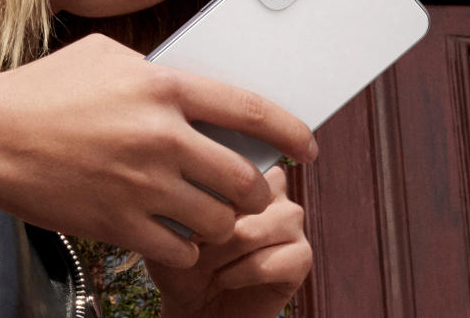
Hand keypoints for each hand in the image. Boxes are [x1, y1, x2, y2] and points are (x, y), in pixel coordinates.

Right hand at [0, 33, 316, 267]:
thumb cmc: (40, 91)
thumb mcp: (104, 56)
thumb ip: (156, 72)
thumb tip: (193, 90)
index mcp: (162, 88)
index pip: (251, 110)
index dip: (292, 131)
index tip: (308, 146)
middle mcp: (161, 138)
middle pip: (243, 178)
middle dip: (254, 190)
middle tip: (245, 190)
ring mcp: (142, 186)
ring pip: (218, 219)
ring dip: (219, 219)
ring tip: (202, 210)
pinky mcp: (119, 224)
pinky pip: (181, 248)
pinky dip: (184, 245)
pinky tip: (170, 231)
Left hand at [147, 166, 311, 316]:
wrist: (195, 305)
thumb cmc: (181, 259)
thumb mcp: (167, 228)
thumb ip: (179, 202)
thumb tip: (193, 196)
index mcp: (242, 168)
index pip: (225, 165)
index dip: (199, 196)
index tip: (182, 218)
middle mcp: (273, 188)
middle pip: (237, 202)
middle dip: (208, 231)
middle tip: (194, 249)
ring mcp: (292, 220)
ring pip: (252, 232)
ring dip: (221, 256)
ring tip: (208, 267)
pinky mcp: (302, 256)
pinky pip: (271, 261)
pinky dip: (241, 275)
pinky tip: (226, 279)